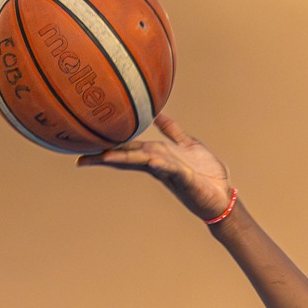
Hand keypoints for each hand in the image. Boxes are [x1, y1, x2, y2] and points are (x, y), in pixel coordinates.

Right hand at [78, 114, 232, 221]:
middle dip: (106, 158)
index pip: (128, 150)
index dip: (108, 148)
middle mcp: (159, 164)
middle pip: (128, 159)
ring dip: (125, 160)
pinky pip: (171, 168)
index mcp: (157, 156)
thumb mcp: (187, 145)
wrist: (224, 195)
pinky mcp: (186, 179)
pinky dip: (160, 163)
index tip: (86, 147)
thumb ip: (172, 130)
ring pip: (144, 162)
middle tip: (83, 158)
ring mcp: (170, 172)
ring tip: (105, 157)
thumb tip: (158, 113)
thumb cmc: (206, 173)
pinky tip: (149, 159)